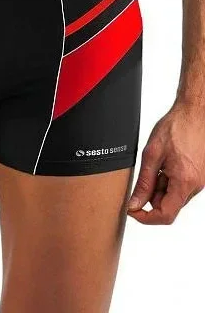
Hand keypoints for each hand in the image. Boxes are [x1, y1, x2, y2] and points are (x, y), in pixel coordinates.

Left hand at [127, 101, 204, 224]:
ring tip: (158, 164)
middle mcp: (196, 185)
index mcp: (184, 182)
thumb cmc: (176, 127)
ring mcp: (200, 181)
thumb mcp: (152, 154)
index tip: (133, 210)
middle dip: (152, 197)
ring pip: (174, 196)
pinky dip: (170, 180)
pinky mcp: (200, 175)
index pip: (165, 215)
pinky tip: (166, 163)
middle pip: (169, 206)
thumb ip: (144, 182)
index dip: (146, 217)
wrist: (195, 112)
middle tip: (145, 175)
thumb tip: (135, 203)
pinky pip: (182, 186)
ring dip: (161, 187)